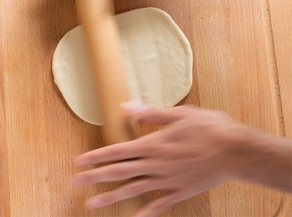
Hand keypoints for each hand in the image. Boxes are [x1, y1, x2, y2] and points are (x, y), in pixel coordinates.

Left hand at [72, 102, 254, 215]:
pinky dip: (147, 211)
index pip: (117, 151)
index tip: (78, 161)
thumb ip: (150, 113)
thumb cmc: (211, 128)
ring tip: (91, 204)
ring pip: (133, 190)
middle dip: (94, 177)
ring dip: (110, 197)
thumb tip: (125, 107)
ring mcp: (168, 180)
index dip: (96, 156)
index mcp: (153, 144)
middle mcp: (156, 164)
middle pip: (119, 172)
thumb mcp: (179, 114)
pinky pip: (160, 203)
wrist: (238, 152)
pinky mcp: (181, 190)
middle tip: (74, 182)